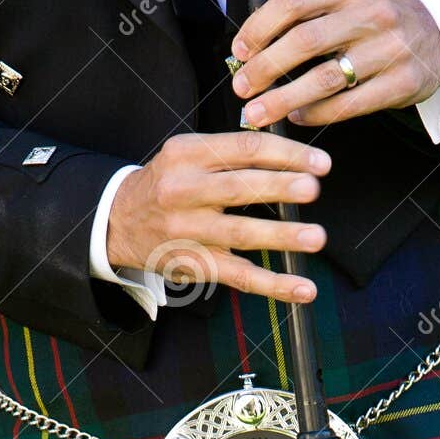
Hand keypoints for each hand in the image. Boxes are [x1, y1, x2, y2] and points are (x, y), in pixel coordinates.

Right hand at [106, 130, 331, 303]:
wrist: (119, 221)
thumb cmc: (167, 184)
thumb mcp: (187, 154)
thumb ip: (230, 151)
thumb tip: (291, 154)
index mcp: (187, 154)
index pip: (243, 149)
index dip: (284, 154)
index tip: (320, 162)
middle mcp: (185, 191)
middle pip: (239, 188)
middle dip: (279, 187)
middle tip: (313, 188)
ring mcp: (190, 231)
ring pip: (241, 234)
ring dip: (281, 236)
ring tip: (315, 236)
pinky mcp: (197, 264)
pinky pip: (240, 276)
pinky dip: (275, 284)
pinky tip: (304, 289)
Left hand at [230, 0, 439, 129]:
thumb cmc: (380, 21)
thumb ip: (310, 11)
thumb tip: (256, 40)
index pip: (293, 2)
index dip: (260, 28)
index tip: (240, 51)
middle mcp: (370, 13)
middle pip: (304, 42)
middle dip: (265, 68)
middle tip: (243, 88)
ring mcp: (388, 50)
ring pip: (324, 78)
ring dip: (285, 99)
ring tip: (260, 112)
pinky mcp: (400, 84)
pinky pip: (348, 105)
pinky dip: (317, 114)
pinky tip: (298, 118)